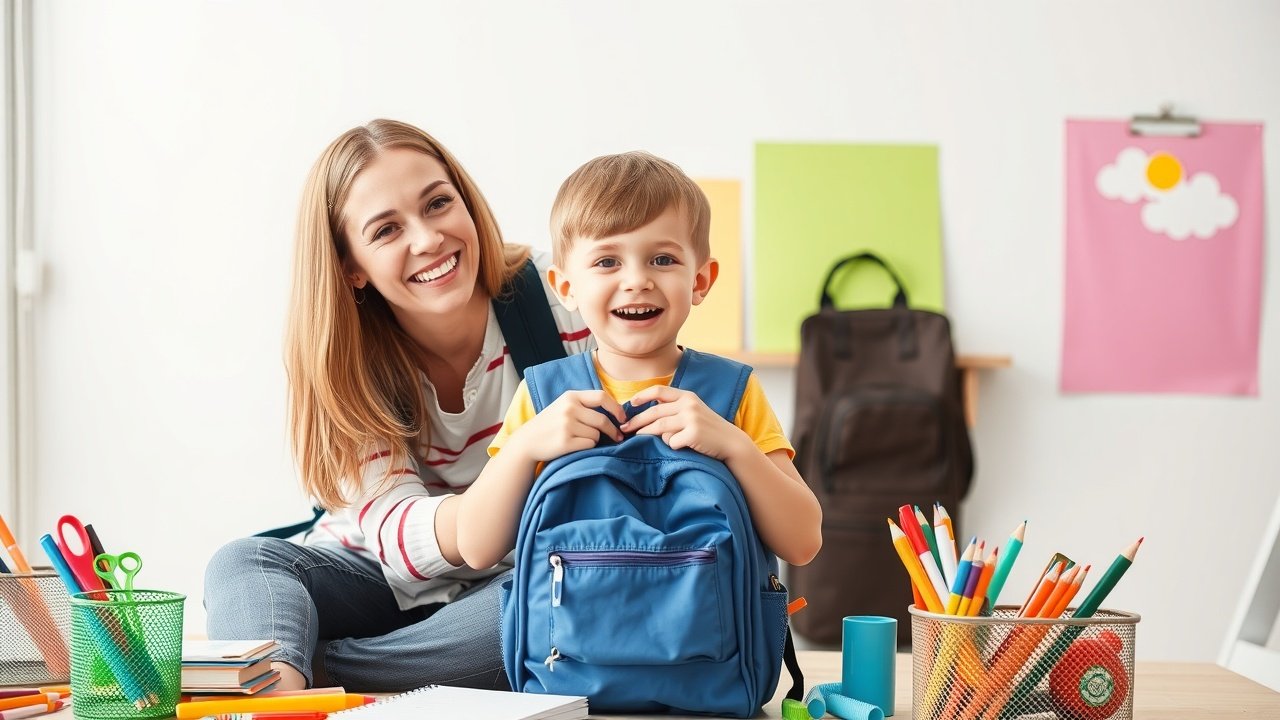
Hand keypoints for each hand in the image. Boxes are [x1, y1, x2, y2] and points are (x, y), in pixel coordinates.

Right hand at [510, 390, 625, 461]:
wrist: (527, 441)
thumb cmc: (551, 424)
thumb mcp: (564, 406)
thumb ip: (585, 405)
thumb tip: (617, 412)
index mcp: (570, 396)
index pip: (602, 397)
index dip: (616, 408)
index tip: (623, 418)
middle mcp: (569, 409)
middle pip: (602, 420)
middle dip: (612, 430)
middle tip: (617, 437)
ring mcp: (566, 425)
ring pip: (596, 434)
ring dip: (595, 439)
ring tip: (580, 439)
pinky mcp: (565, 442)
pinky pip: (589, 445)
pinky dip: (587, 447)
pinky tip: (575, 446)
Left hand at [620, 386, 749, 460]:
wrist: (731, 443)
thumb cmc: (708, 429)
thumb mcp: (693, 411)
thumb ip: (674, 408)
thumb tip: (646, 414)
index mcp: (687, 396)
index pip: (658, 391)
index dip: (641, 396)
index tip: (629, 404)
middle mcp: (689, 404)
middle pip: (654, 412)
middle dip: (636, 421)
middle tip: (624, 429)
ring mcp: (692, 419)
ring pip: (659, 427)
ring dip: (646, 434)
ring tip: (638, 439)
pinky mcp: (693, 434)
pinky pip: (671, 442)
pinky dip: (671, 446)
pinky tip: (680, 447)